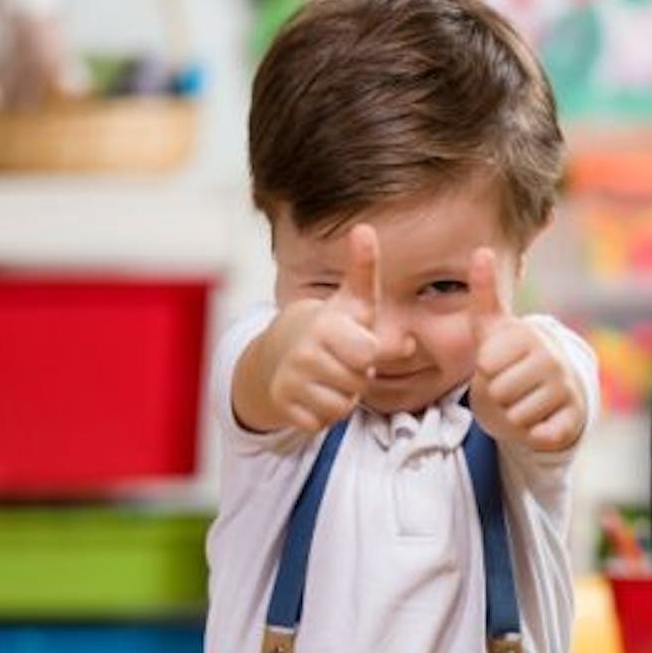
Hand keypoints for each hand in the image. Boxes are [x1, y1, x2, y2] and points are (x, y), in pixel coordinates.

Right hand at [262, 225, 380, 430]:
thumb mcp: (354, 299)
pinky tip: (316, 393)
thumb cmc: (333, 325)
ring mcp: (290, 381)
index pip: (368, 354)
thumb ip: (365, 269)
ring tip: (332, 376)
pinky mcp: (283, 406)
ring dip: (343, 396)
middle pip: (358, 383)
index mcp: (325, 326)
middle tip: (345, 361)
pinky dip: (323, 413)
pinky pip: (321, 422)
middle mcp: (304, 354)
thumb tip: (364, 230)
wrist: (281, 351)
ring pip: (341, 406)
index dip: (370, 353)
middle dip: (358, 376)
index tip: (359, 342)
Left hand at [469, 247, 586, 451]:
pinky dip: (534, 433)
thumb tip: (482, 250)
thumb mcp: (493, 327)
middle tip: (512, 385)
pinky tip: (541, 419)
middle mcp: (553, 359)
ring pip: (515, 416)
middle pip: (498, 392)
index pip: (485, 365)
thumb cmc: (513, 355)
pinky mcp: (574, 420)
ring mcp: (567, 390)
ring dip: (514, 415)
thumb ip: (484, 292)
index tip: (499, 362)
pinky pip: (539, 436)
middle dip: (497, 395)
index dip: (485, 370)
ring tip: (525, 400)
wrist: (553, 389)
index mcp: (529, 335)